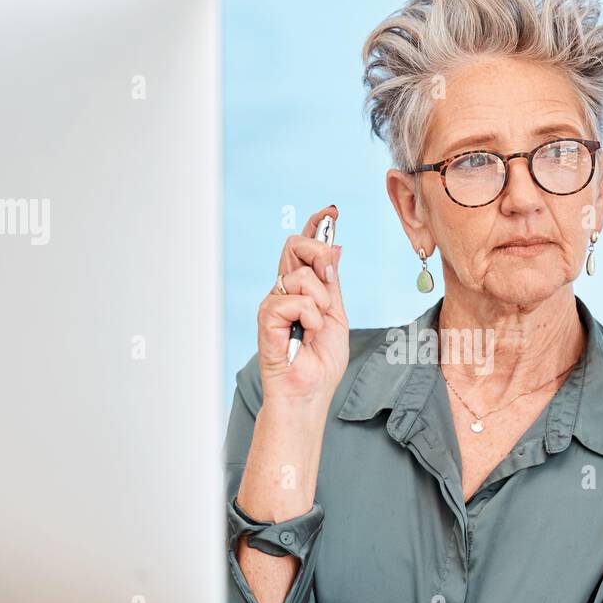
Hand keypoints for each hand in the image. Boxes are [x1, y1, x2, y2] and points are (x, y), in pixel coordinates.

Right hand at [256, 205, 348, 406]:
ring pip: (299, 274)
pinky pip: (293, 300)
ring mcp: (274, 302)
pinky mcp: (267, 317)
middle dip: (319, 252)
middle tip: (330, 279)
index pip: (304, 248)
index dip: (316, 226)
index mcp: (303, 289)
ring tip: (317, 326)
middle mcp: (285, 290)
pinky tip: (307, 334)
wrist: (310, 391)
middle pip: (295, 246)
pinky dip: (310, 317)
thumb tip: (335, 246)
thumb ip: (332, 282)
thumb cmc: (320, 361)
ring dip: (320, 300)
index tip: (331, 211)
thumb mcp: (336, 314)